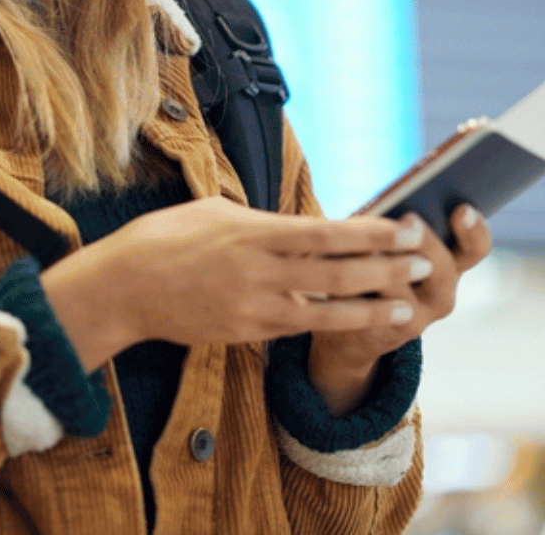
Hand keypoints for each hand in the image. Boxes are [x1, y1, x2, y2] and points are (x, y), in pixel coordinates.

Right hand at [41, 197, 432, 369]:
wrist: (120, 290)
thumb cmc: (164, 240)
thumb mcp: (214, 212)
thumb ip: (261, 221)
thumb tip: (300, 226)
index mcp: (253, 232)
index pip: (327, 232)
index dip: (371, 231)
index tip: (406, 225)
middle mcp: (258, 272)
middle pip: (336, 273)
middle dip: (385, 268)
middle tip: (423, 261)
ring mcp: (253, 308)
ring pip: (326, 311)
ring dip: (371, 307)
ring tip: (408, 305)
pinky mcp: (245, 333)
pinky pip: (297, 327)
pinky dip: (331, 322)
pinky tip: (359, 319)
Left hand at [306, 205, 492, 414]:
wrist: (349, 332)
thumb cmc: (374, 271)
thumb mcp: (395, 247)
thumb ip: (401, 228)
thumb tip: (392, 201)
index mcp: (450, 265)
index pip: (476, 247)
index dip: (474, 229)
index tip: (461, 209)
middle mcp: (442, 295)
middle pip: (441, 264)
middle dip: (424, 239)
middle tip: (409, 218)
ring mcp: (417, 318)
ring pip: (399, 281)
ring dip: (378, 254)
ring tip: (361, 232)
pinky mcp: (385, 331)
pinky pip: (368, 301)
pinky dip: (349, 276)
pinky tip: (332, 259)